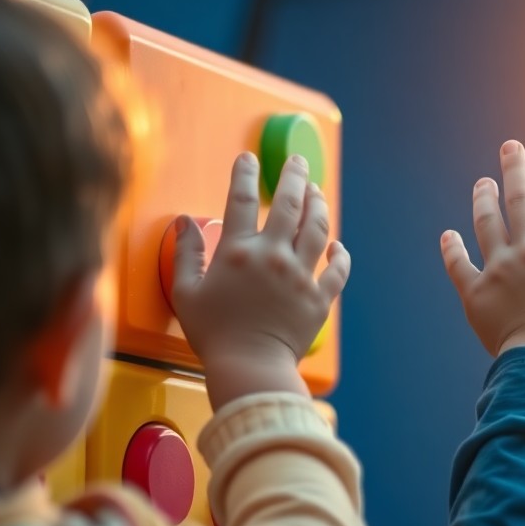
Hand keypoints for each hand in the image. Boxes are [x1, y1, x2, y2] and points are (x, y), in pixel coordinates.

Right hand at [173, 152, 349, 407]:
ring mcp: (300, 276)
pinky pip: (337, 270)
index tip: (247, 158)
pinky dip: (340, 255)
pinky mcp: (319, 298)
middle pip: (289, 204)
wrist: (250, 367)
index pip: (241, 200)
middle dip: (293, 176)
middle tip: (297, 161)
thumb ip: (186, 254)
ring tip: (316, 191)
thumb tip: (184, 222)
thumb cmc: (213, 333)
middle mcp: (274, 256)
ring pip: (317, 229)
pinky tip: (338, 245)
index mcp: (239, 252)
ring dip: (318, 205)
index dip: (244, 174)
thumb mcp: (186, 292)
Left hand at [441, 140, 524, 363]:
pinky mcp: (476, 291)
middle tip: (510, 147)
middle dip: (515, 169)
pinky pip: (458, 264)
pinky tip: (448, 235)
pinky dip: (451, 249)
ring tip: (482, 183)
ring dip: (483, 199)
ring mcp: (500, 270)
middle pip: (520, 201)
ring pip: (487, 224)